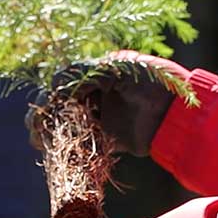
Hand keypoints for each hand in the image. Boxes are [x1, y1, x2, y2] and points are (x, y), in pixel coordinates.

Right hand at [25, 51, 189, 156]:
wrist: (180, 115)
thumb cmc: (154, 84)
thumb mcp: (120, 69)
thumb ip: (87, 73)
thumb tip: (56, 87)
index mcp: (100, 72)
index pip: (66, 80)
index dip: (55, 91)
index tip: (55, 101)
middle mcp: (98, 93)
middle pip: (60, 102)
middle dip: (45, 113)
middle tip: (37, 124)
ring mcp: (102, 115)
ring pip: (65, 123)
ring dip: (48, 129)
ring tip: (40, 137)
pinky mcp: (108, 137)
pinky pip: (80, 141)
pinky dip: (65, 145)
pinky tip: (52, 148)